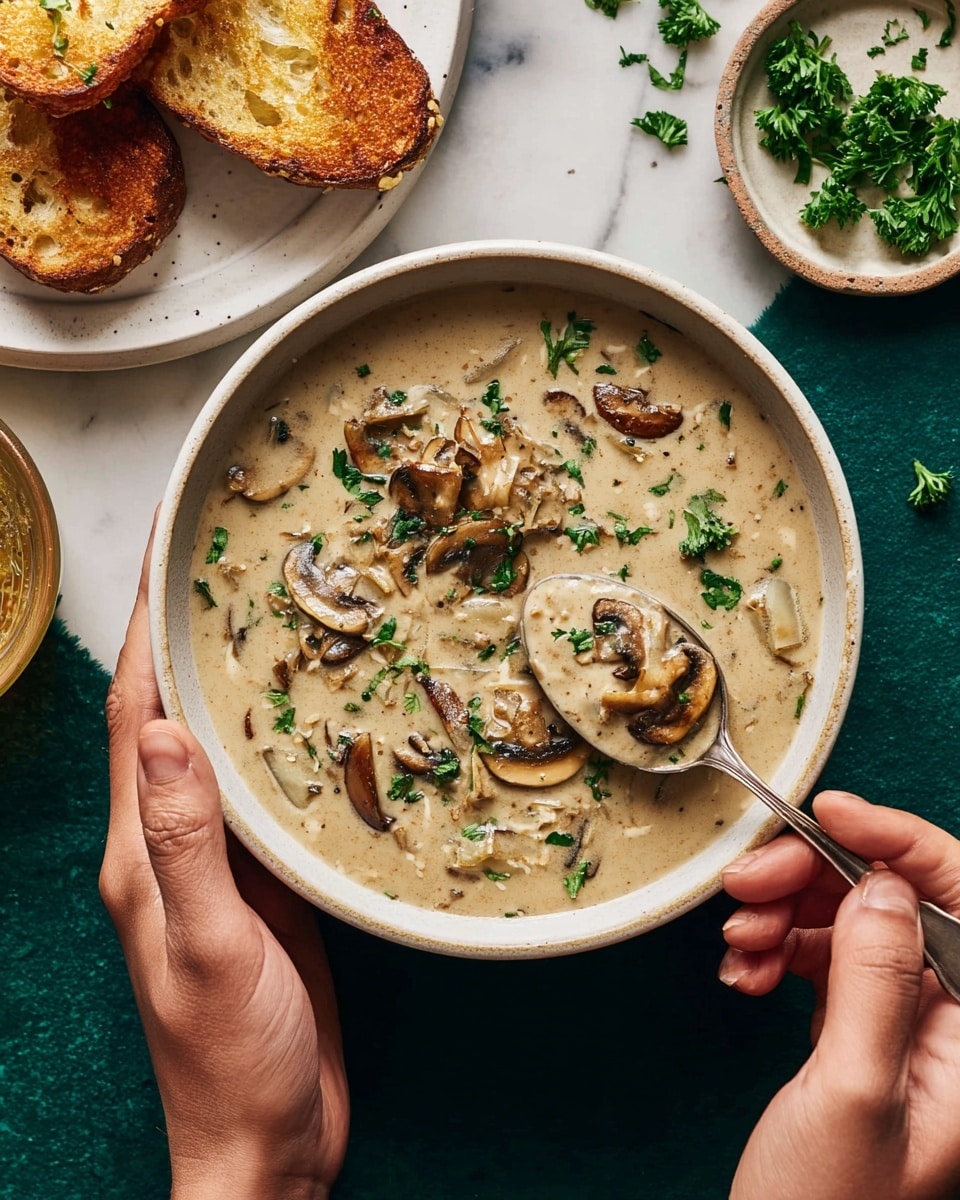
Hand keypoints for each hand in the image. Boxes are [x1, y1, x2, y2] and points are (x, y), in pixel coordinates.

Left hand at [100, 539, 348, 1199]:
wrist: (267, 1138)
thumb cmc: (231, 1059)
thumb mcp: (209, 948)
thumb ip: (184, 843)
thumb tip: (166, 730)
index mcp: (142, 847)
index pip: (138, 713)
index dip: (147, 627)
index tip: (169, 550)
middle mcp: (171, 841)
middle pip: (172, 713)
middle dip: (188, 631)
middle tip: (230, 558)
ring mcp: (219, 861)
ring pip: (220, 744)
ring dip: (234, 674)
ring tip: (276, 611)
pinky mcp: (264, 881)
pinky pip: (265, 789)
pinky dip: (280, 736)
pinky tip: (317, 712)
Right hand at [719, 790, 959, 1199]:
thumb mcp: (851, 1089)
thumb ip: (876, 979)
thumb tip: (884, 882)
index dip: (903, 843)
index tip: (832, 812)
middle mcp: (949, 1022)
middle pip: (894, 901)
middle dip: (815, 879)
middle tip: (747, 883)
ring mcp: (900, 1024)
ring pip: (849, 922)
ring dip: (782, 914)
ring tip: (736, 943)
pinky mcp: (854, 1029)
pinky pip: (819, 956)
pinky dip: (775, 948)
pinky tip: (744, 970)